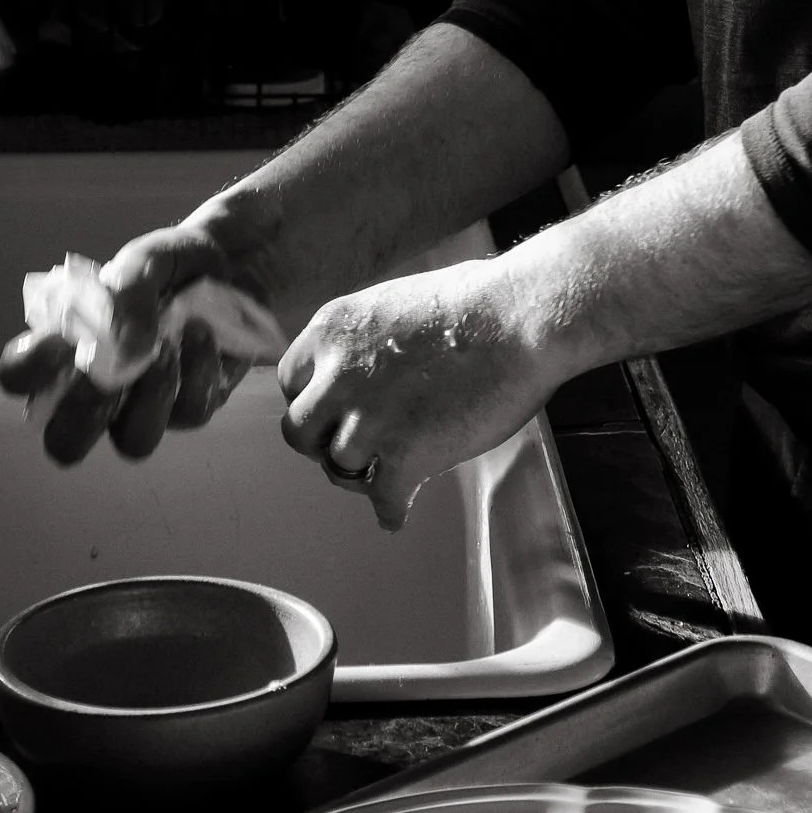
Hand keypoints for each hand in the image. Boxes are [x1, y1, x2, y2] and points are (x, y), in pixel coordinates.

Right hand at [0, 220, 274, 464]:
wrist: (238, 261)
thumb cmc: (173, 265)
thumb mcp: (147, 260)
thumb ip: (128, 291)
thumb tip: (127, 348)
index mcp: (66, 347)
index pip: (19, 377)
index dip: (28, 369)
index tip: (60, 341)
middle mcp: (98, 388)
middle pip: (65, 442)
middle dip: (86, 411)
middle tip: (110, 371)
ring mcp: (144, 405)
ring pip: (134, 442)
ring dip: (151, 396)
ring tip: (167, 347)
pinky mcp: (191, 408)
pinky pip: (190, 413)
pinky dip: (198, 370)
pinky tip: (203, 334)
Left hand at [278, 259, 564, 529]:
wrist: (520, 318)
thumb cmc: (478, 300)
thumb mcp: (397, 302)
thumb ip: (369, 338)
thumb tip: (375, 359)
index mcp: (335, 329)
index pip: (292, 379)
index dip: (314, 399)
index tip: (331, 411)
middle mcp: (339, 374)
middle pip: (299, 431)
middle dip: (322, 442)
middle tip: (348, 446)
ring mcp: (369, 418)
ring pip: (338, 468)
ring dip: (359, 475)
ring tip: (379, 477)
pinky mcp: (405, 455)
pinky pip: (383, 500)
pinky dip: (391, 510)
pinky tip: (397, 512)